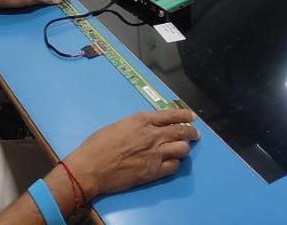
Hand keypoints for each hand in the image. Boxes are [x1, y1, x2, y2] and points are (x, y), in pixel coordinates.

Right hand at [62, 109, 198, 199]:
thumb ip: (137, 125)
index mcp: (142, 120)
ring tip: (183, 149)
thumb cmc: (98, 144)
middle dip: (191, 132)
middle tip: (195, 134)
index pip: (171, 115)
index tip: (192, 117)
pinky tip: (171, 163)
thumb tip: (148, 128)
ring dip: (184, 148)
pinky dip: (175, 163)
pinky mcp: (153, 171)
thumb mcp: (120, 124)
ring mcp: (155, 153)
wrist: (91, 167)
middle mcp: (153, 134)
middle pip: (181, 131)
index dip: (184, 115)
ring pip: (182, 149)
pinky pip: (174, 166)